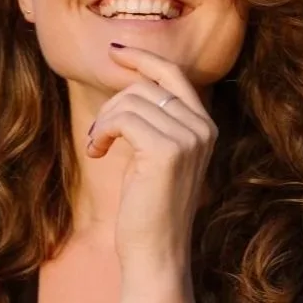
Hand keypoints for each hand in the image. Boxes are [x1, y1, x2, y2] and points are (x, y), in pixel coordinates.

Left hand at [87, 44, 217, 275]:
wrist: (156, 252)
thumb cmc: (150, 206)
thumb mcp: (157, 154)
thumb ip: (155, 119)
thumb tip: (130, 81)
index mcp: (205, 126)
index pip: (173, 74)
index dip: (143, 58)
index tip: (114, 51)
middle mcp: (203, 128)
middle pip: (146, 86)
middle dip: (113, 104)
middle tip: (98, 133)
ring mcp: (189, 138)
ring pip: (131, 101)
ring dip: (104, 121)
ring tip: (98, 145)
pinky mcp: (168, 150)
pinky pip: (122, 119)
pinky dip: (102, 131)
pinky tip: (98, 152)